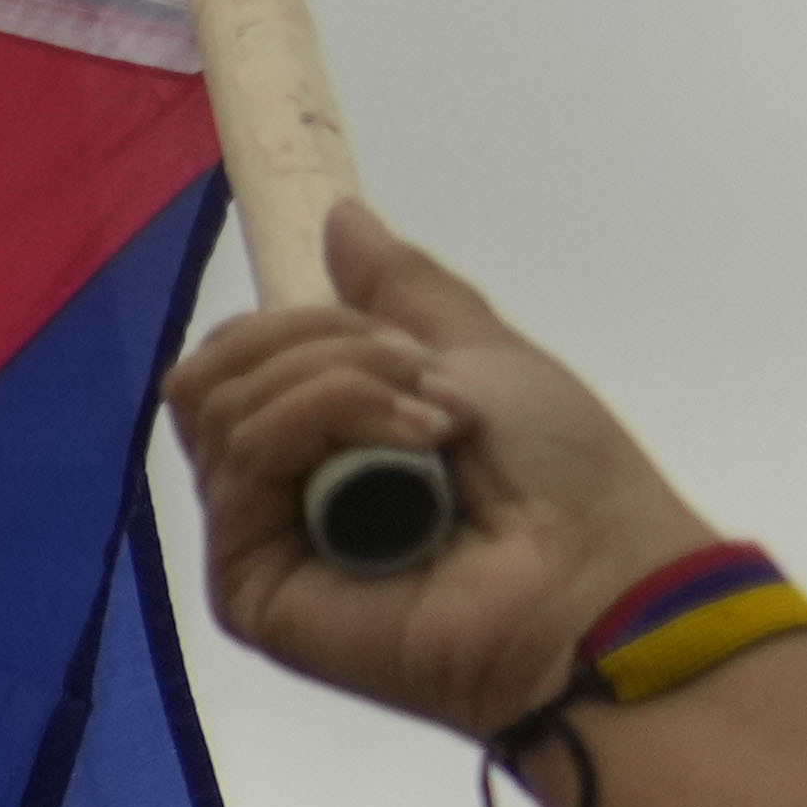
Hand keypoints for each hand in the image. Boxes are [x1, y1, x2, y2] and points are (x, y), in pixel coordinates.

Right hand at [164, 204, 726, 740]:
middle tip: (420, 374)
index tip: (394, 334)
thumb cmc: (563, 475)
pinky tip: (409, 443)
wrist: (594, 574)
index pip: (237, 361)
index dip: (294, 324)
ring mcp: (257, 543)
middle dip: (316, 342)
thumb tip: (339, 217)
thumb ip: (400, 290)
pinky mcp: (247, 589)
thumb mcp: (481, 350)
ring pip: (220, 406)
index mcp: (319, 443)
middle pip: (211, 375)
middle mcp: (276, 494)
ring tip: (436, 420)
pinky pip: (243, 460)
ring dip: (338, 381)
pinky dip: (323, 418)